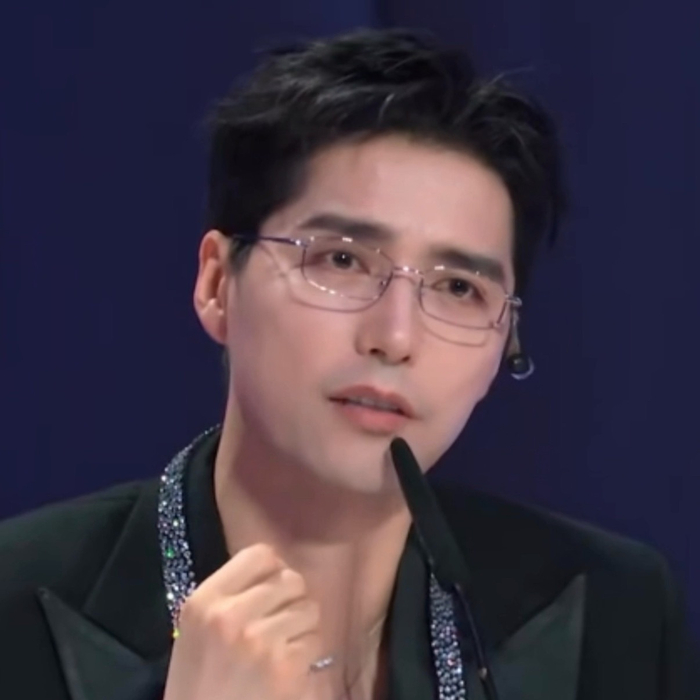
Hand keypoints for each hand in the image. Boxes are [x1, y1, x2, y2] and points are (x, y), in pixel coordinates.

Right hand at [163, 543, 322, 699]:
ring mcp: (259, 641)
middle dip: (293, 600)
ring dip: (303, 628)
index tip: (272, 590)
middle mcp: (230, 615)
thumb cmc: (199, 684)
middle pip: (291, 579)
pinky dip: (307, 657)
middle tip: (282, 624)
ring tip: (284, 649)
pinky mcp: (284, 668)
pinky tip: (288, 672)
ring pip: (309, 609)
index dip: (273, 570)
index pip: (260, 555)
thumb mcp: (198, 630)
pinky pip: (314, 642)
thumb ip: (231, 596)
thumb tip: (276, 570)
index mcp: (204, 600)